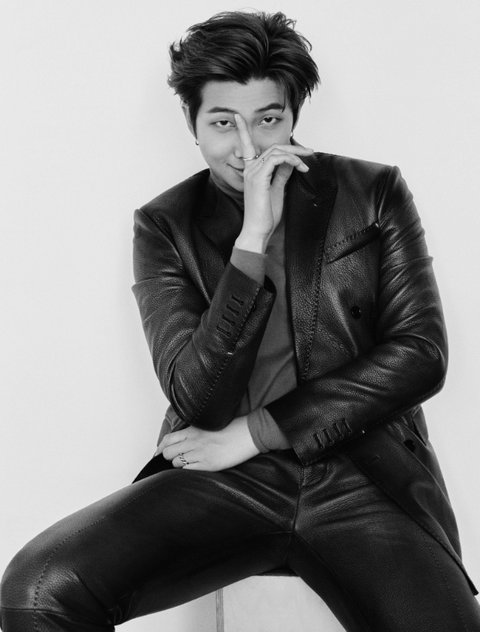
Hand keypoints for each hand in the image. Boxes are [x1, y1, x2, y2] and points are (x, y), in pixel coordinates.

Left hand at [156, 415, 259, 470]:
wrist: (249, 433)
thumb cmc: (233, 428)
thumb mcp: (209, 425)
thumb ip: (194, 432)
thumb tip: (182, 441)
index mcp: (193, 430)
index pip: (168, 439)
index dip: (160, 448)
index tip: (158, 453)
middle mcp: (194, 441)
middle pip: (168, 453)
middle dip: (169, 457)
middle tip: (175, 460)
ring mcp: (200, 453)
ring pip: (176, 463)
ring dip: (179, 465)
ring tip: (189, 463)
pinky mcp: (209, 464)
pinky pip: (188, 471)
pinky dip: (187, 471)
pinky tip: (195, 468)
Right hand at [234, 113, 313, 252]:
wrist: (257, 231)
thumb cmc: (265, 215)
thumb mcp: (277, 190)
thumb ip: (282, 174)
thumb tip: (290, 163)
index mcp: (252, 172)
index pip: (247, 146)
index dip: (243, 130)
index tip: (238, 116)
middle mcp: (250, 169)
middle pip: (272, 147)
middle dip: (293, 147)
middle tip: (309, 152)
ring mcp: (253, 173)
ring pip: (276, 151)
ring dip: (296, 154)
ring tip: (307, 164)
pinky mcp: (259, 178)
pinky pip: (277, 159)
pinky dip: (291, 160)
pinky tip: (300, 168)